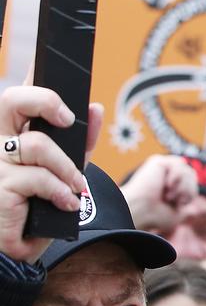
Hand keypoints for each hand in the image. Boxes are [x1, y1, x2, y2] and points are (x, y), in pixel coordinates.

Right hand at [0, 88, 100, 262]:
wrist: (22, 247)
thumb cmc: (41, 204)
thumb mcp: (68, 170)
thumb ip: (81, 142)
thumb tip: (96, 109)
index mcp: (11, 132)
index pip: (17, 96)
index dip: (31, 76)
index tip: (43, 57)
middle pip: (10, 100)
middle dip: (43, 100)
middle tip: (65, 117)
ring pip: (36, 146)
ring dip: (66, 169)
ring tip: (75, 188)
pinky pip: (36, 179)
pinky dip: (58, 192)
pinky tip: (63, 204)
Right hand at [120, 154, 197, 234]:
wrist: (141, 212)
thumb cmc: (154, 217)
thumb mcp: (176, 216)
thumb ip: (187, 212)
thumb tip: (195, 210)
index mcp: (169, 186)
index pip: (192, 183)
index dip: (190, 195)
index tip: (177, 204)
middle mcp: (164, 175)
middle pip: (192, 175)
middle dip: (187, 191)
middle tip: (170, 198)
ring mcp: (161, 167)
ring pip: (188, 171)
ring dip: (181, 187)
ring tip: (166, 193)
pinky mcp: (157, 161)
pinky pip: (180, 165)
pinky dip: (176, 178)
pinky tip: (165, 184)